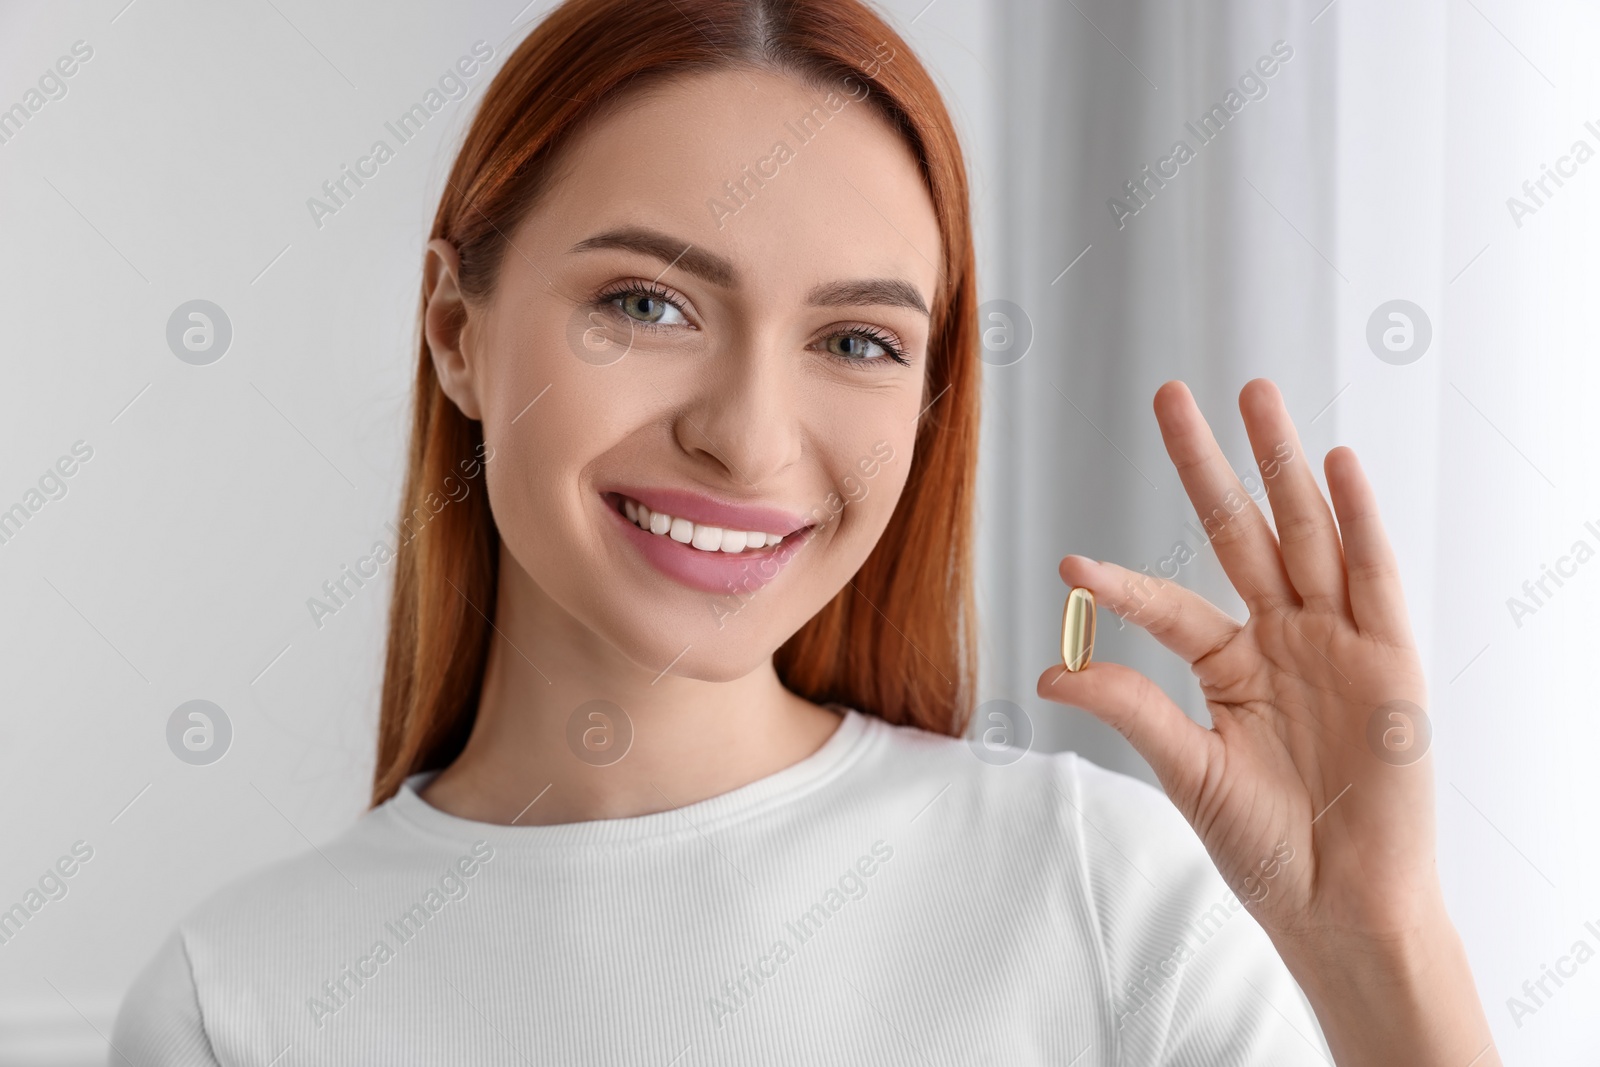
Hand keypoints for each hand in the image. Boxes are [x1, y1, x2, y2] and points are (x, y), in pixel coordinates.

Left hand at [1035, 378, 1495, 1064]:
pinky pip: (1373, 576)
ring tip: (1255, 396)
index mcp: (1229, 665)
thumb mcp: (1188, 770)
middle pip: (1239, 532)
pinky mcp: (1390, 657)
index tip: (1070, 564)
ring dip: (1281, 464)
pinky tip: (1333, 464)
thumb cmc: (1267, 845)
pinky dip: (1357, 519)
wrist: (1341, 903)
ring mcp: (1337, 641)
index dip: (1122, 585)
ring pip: (1305, 534)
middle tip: (1172, 394)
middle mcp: (1282, 638)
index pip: (1168, 604)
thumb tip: (1051, 670)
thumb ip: (1130, 709)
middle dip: (1208, 464)